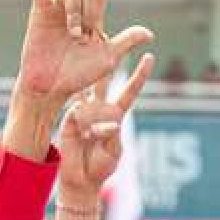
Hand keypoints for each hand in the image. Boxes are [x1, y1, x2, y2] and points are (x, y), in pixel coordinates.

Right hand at [15, 0, 153, 103]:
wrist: (52, 87)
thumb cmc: (79, 76)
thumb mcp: (109, 59)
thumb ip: (126, 42)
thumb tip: (150, 33)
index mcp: (95, 15)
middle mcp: (77, 7)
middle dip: (87, 15)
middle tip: (80, 39)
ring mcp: (58, 7)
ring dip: (74, 13)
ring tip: (71, 35)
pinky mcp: (40, 10)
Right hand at [57, 54, 154, 206]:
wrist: (81, 180)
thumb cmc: (101, 166)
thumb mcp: (114, 151)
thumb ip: (113, 136)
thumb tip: (112, 121)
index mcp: (115, 115)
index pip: (129, 91)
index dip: (139, 75)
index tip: (150, 57)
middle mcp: (99, 109)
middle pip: (104, 81)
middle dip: (107, 63)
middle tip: (108, 39)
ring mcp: (83, 113)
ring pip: (89, 96)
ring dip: (94, 103)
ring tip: (97, 118)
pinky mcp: (70, 121)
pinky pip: (81, 116)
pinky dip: (90, 128)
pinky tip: (90, 135)